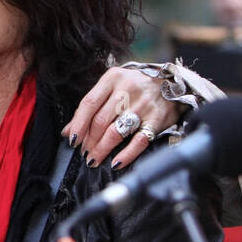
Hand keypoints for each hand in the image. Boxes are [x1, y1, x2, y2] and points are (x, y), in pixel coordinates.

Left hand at [62, 67, 180, 169]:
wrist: (174, 83)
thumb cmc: (137, 86)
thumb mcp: (113, 87)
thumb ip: (92, 106)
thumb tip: (68, 131)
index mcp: (113, 78)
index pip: (89, 103)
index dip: (78, 124)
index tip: (72, 139)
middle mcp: (128, 89)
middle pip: (100, 121)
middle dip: (89, 141)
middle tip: (85, 152)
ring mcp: (143, 105)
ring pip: (116, 132)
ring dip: (101, 149)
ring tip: (94, 158)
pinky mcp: (157, 119)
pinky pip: (138, 142)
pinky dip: (126, 155)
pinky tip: (116, 163)